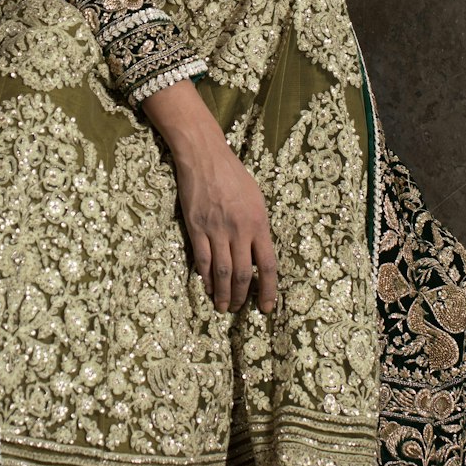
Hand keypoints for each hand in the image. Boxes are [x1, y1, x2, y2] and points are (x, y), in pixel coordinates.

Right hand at [174, 138, 277, 313]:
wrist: (205, 157)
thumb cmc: (234, 175)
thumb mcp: (257, 198)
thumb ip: (259, 226)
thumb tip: (259, 252)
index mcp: (259, 223)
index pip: (267, 265)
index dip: (269, 290)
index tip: (267, 307)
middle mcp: (239, 230)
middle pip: (243, 274)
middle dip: (242, 296)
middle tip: (239, 308)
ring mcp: (216, 230)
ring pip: (222, 272)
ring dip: (223, 293)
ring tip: (223, 306)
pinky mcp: (196, 227)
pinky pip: (202, 259)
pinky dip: (206, 277)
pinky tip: (208, 287)